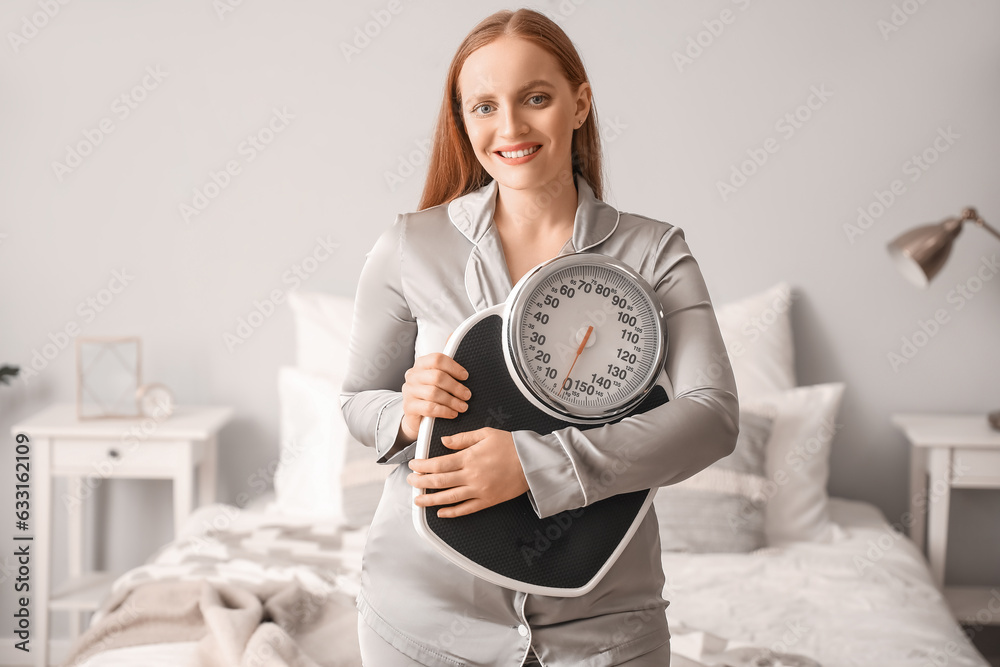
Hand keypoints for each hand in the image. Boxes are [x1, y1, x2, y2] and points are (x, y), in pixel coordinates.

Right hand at [399, 353, 471, 442]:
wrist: (417, 417)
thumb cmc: (431, 396)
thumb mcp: (437, 382)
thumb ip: (448, 374)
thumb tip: (466, 374)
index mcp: (421, 364)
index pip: (437, 359)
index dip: (454, 367)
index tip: (465, 376)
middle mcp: (413, 376)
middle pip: (437, 376)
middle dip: (456, 387)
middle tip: (467, 395)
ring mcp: (409, 391)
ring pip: (433, 393)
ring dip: (452, 401)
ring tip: (462, 406)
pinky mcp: (409, 407)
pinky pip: (429, 408)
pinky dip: (444, 411)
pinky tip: (452, 413)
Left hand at [407, 427, 529, 517]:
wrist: (532, 463)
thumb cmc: (511, 445)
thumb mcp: (485, 434)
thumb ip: (462, 438)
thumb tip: (444, 442)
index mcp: (469, 458)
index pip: (438, 464)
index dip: (422, 466)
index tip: (413, 465)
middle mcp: (471, 476)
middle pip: (439, 482)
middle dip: (421, 482)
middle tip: (410, 481)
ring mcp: (479, 491)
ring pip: (448, 498)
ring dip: (430, 500)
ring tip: (417, 500)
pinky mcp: (487, 501)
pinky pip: (466, 509)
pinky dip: (451, 512)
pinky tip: (440, 512)